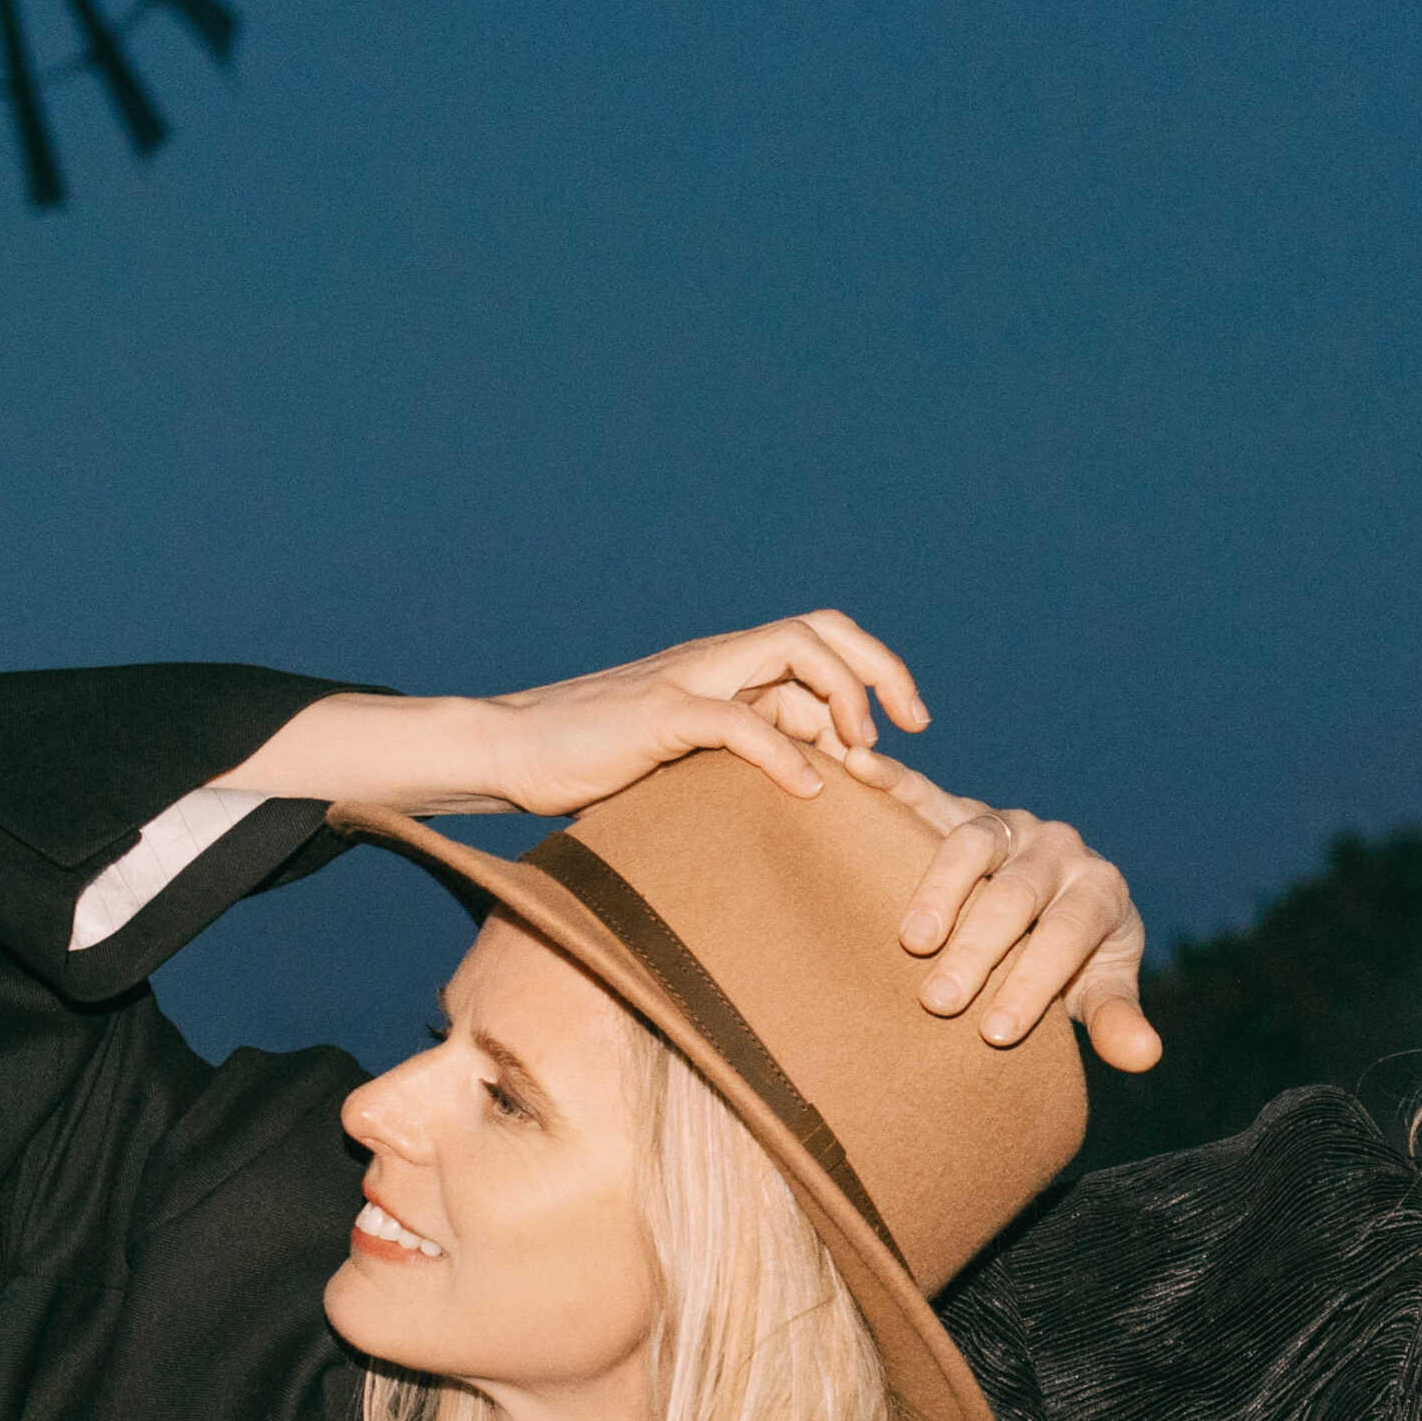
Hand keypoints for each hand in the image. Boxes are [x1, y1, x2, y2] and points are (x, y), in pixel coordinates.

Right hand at [457, 614, 926, 817]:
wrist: (511, 751)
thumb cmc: (599, 760)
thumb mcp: (691, 756)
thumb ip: (748, 750)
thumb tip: (820, 778)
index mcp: (728, 667)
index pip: (820, 643)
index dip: (873, 675)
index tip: (906, 730)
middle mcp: (716, 660)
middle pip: (821, 630)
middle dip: (880, 671)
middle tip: (910, 729)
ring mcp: (686, 679)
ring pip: (789, 650)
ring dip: (840, 698)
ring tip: (861, 755)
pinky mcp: (656, 714)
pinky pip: (734, 719)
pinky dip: (779, 752)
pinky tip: (806, 790)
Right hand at [852, 753, 1164, 1066]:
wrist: (1061, 898)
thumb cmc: (1080, 956)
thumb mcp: (1101, 988)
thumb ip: (1116, 1018)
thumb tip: (1145, 1055)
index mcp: (1100, 890)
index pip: (1067, 934)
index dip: (1034, 981)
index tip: (997, 1033)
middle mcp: (1058, 848)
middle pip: (1017, 894)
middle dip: (979, 949)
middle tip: (940, 1002)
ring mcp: (1010, 824)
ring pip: (974, 844)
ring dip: (940, 890)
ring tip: (912, 941)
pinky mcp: (964, 808)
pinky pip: (928, 792)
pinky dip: (895, 780)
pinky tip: (860, 772)